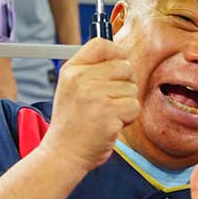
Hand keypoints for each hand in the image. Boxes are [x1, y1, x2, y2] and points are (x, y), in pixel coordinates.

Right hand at [40, 38, 138, 172]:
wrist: (63, 153)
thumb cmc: (73, 122)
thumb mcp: (72, 89)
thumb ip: (93, 71)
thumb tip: (123, 56)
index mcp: (72, 70)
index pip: (102, 45)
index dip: (117, 52)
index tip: (119, 66)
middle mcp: (81, 79)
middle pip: (125, 67)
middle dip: (124, 85)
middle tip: (108, 102)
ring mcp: (95, 96)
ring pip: (132, 89)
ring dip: (125, 104)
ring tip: (105, 115)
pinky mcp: (108, 114)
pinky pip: (134, 106)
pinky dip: (128, 118)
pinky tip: (110, 125)